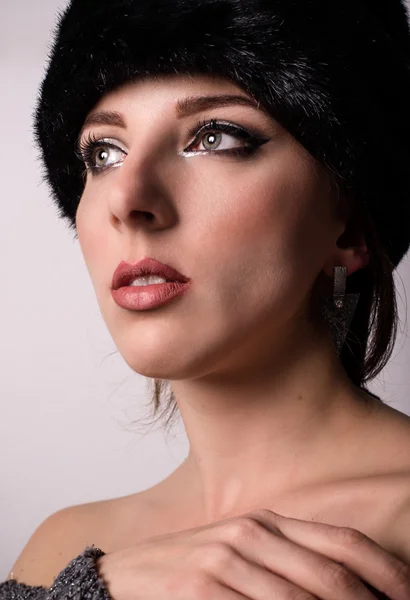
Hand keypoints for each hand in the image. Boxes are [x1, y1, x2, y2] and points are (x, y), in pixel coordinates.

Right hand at [95, 508, 409, 599]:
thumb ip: (288, 565)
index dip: (384, 570)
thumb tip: (342, 588)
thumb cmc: (194, 567)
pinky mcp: (202, 587)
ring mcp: (226, 559)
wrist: (130, 575)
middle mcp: (252, 534)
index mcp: (268, 522)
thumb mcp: (244, 554)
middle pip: (330, 575)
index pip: (341, 542)